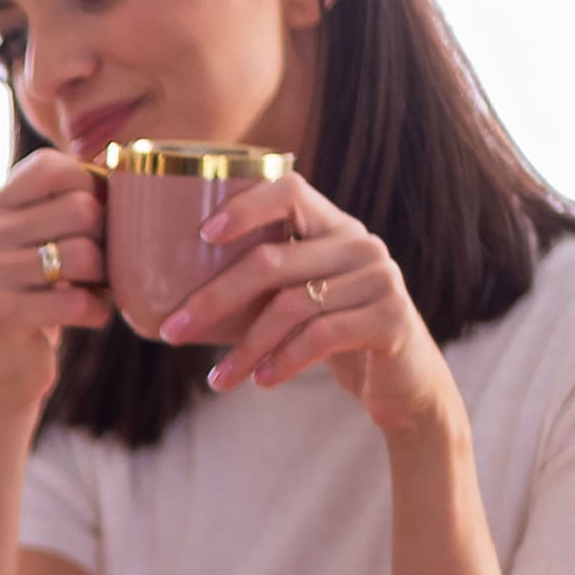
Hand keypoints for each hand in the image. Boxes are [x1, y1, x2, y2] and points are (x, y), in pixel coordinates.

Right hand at [0, 147, 116, 418]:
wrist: (4, 367)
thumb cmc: (40, 294)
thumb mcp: (40, 241)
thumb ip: (67, 202)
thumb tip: (124, 162)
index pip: (53, 167)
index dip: (92, 187)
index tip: (99, 217)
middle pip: (79, 209)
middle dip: (108, 239)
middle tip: (105, 263)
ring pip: (83, 255)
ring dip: (106, 278)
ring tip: (97, 288)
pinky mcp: (1, 314)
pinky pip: (77, 303)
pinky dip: (98, 312)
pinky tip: (91, 315)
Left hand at [155, 171, 460, 441]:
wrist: (403, 383)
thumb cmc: (334, 338)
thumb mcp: (299, 302)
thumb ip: (261, 286)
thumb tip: (171, 301)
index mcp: (333, 227)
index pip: (289, 191)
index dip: (245, 207)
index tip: (202, 234)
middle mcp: (360, 244)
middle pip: (273, 261)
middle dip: (215, 298)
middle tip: (175, 330)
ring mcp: (380, 279)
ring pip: (292, 306)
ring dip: (245, 348)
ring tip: (218, 379)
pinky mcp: (391, 319)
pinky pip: (322, 335)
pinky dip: (284, 361)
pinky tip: (262, 380)